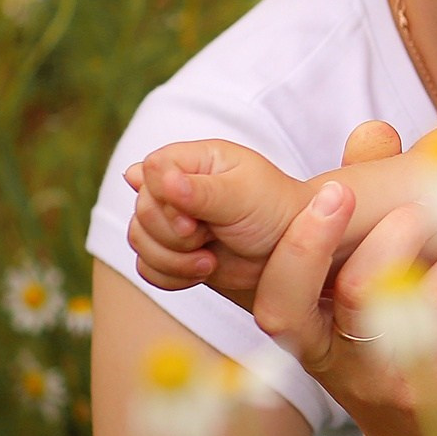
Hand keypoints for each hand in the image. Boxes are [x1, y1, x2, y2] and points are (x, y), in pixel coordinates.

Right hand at [125, 138, 310, 297]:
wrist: (297, 251)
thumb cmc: (278, 212)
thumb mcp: (242, 195)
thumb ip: (197, 188)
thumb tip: (143, 172)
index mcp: (196, 160)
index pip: (150, 172)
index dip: (163, 200)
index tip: (193, 220)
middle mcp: (180, 187)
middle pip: (141, 211)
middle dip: (171, 234)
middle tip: (206, 236)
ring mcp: (175, 220)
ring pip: (139, 240)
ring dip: (172, 258)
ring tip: (209, 259)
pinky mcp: (176, 252)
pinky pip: (147, 267)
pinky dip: (171, 275)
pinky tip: (203, 269)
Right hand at [248, 120, 436, 435]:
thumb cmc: (417, 356)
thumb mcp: (388, 282)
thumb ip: (376, 208)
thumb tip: (371, 128)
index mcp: (311, 327)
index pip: (253, 283)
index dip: (238, 236)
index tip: (240, 179)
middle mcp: (330, 356)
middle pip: (282, 309)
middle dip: (301, 248)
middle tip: (331, 192)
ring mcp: (376, 376)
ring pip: (358, 315)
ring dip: (389, 253)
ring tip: (425, 215)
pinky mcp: (430, 389)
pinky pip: (430, 330)